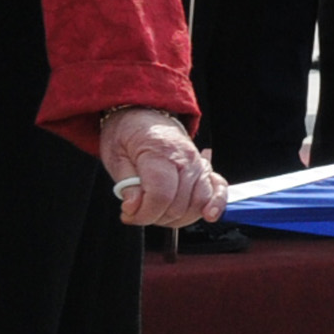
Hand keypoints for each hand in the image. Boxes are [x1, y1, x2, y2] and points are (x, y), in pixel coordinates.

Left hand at [103, 108, 226, 226]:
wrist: (144, 115)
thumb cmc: (128, 134)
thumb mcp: (114, 155)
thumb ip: (125, 184)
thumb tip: (133, 207)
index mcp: (160, 153)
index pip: (161, 195)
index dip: (144, 213)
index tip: (128, 214)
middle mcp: (186, 159)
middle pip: (178, 204)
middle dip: (154, 217)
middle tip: (136, 213)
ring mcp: (199, 164)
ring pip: (198, 203)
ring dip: (176, 218)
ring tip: (156, 212)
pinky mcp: (205, 169)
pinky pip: (218, 189)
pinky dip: (217, 204)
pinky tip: (209, 215)